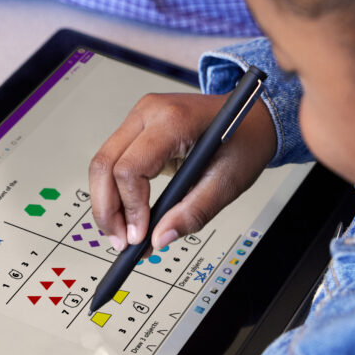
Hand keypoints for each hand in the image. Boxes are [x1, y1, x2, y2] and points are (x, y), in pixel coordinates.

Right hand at [89, 93, 275, 251]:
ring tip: (123, 234)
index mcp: (173, 120)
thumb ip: (193, 212)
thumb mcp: (228, 182)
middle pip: (105, 164)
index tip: (140, 236)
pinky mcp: (137, 128)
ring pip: (102, 164)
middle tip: (121, 242)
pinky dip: (115, 191)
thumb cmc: (244, 141)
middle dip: (107, 209)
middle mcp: (148, 112)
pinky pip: (113, 161)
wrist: (252, 117)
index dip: (131, 207)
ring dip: (107, 203)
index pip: (130, 167)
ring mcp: (139, 116)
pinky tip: (127, 215)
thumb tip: (160, 239)